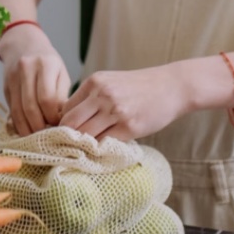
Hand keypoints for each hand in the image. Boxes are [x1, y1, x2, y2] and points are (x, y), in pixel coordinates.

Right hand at [0, 27, 70, 135]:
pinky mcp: (5, 87)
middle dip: (40, 127)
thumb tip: (61, 123)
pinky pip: (11, 110)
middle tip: (49, 137)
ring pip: (18, 111)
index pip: (47, 99)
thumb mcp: (61, 73)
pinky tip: (28, 131)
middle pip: (31, 107)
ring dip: (28, 130)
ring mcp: (12, 77)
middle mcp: (26, 69)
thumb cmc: (48, 62)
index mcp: (46, 64)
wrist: (23, 44)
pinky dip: (19, 124)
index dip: (53, 117)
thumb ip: (61, 96)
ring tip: (39, 138)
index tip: (60, 126)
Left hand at [57, 66, 187, 141]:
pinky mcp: (129, 127)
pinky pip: (105, 143)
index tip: (64, 134)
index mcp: (94, 82)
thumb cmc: (138, 87)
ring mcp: (115, 111)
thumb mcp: (110, 82)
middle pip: (70, 122)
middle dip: (67, 136)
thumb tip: (70, 119)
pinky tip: (101, 151)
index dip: (63, 123)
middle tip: (69, 147)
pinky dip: (100, 149)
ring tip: (84, 151)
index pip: (66, 108)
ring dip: (83, 145)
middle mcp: (102, 95)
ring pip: (86, 134)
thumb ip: (91, 97)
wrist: (170, 87)